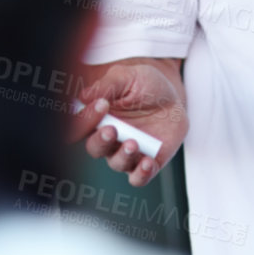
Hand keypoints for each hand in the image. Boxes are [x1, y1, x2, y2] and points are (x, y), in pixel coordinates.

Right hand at [70, 60, 187, 187]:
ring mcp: (128, 152)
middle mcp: (109, 139)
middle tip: (111, 130)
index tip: (101, 105)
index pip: (80, 126)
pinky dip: (141, 174)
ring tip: (133, 143)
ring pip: (117, 163)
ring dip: (123, 156)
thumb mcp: (127, 77)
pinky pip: (139, 178)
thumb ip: (107, 85)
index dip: (85, 120)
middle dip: (101, 140)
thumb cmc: (146, 86)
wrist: (173, 97)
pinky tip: (147, 162)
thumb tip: (84, 96)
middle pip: (95, 148)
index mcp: (97, 119)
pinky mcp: (147, 163)